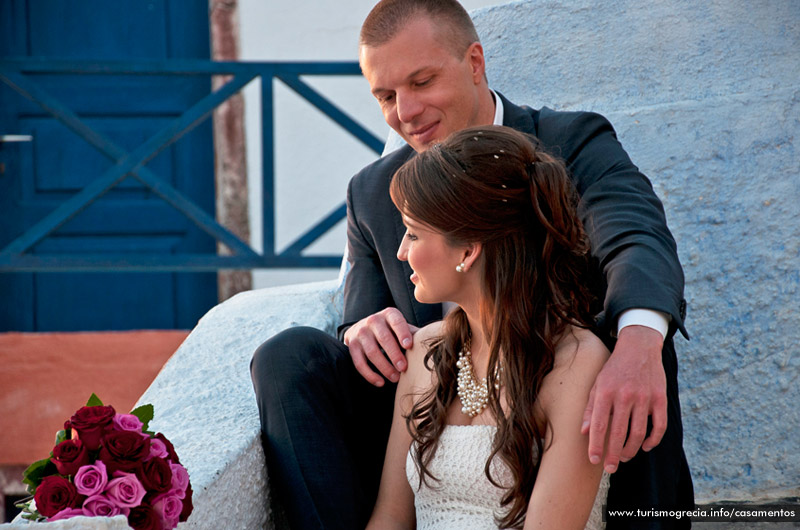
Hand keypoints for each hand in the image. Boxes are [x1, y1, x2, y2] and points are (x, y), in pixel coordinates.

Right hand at [344, 308, 418, 386]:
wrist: (365, 329)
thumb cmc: (391, 331)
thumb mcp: (401, 328)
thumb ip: (413, 334)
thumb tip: (431, 346)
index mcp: (389, 314)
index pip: (397, 322)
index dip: (403, 333)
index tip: (409, 346)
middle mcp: (373, 320)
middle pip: (384, 339)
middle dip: (395, 355)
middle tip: (404, 368)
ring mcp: (360, 332)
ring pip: (372, 352)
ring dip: (385, 367)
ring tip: (395, 378)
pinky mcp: (351, 345)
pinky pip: (359, 363)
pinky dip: (370, 375)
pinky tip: (380, 382)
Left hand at [581, 325, 666, 472]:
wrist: (639, 347)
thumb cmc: (614, 369)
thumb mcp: (597, 383)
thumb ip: (590, 408)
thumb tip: (584, 432)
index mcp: (605, 391)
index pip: (599, 424)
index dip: (596, 445)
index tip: (594, 460)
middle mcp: (625, 395)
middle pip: (618, 433)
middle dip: (613, 455)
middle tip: (610, 469)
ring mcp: (644, 397)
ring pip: (638, 433)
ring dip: (631, 450)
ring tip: (624, 457)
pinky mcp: (660, 398)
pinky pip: (659, 426)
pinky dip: (653, 440)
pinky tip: (645, 446)